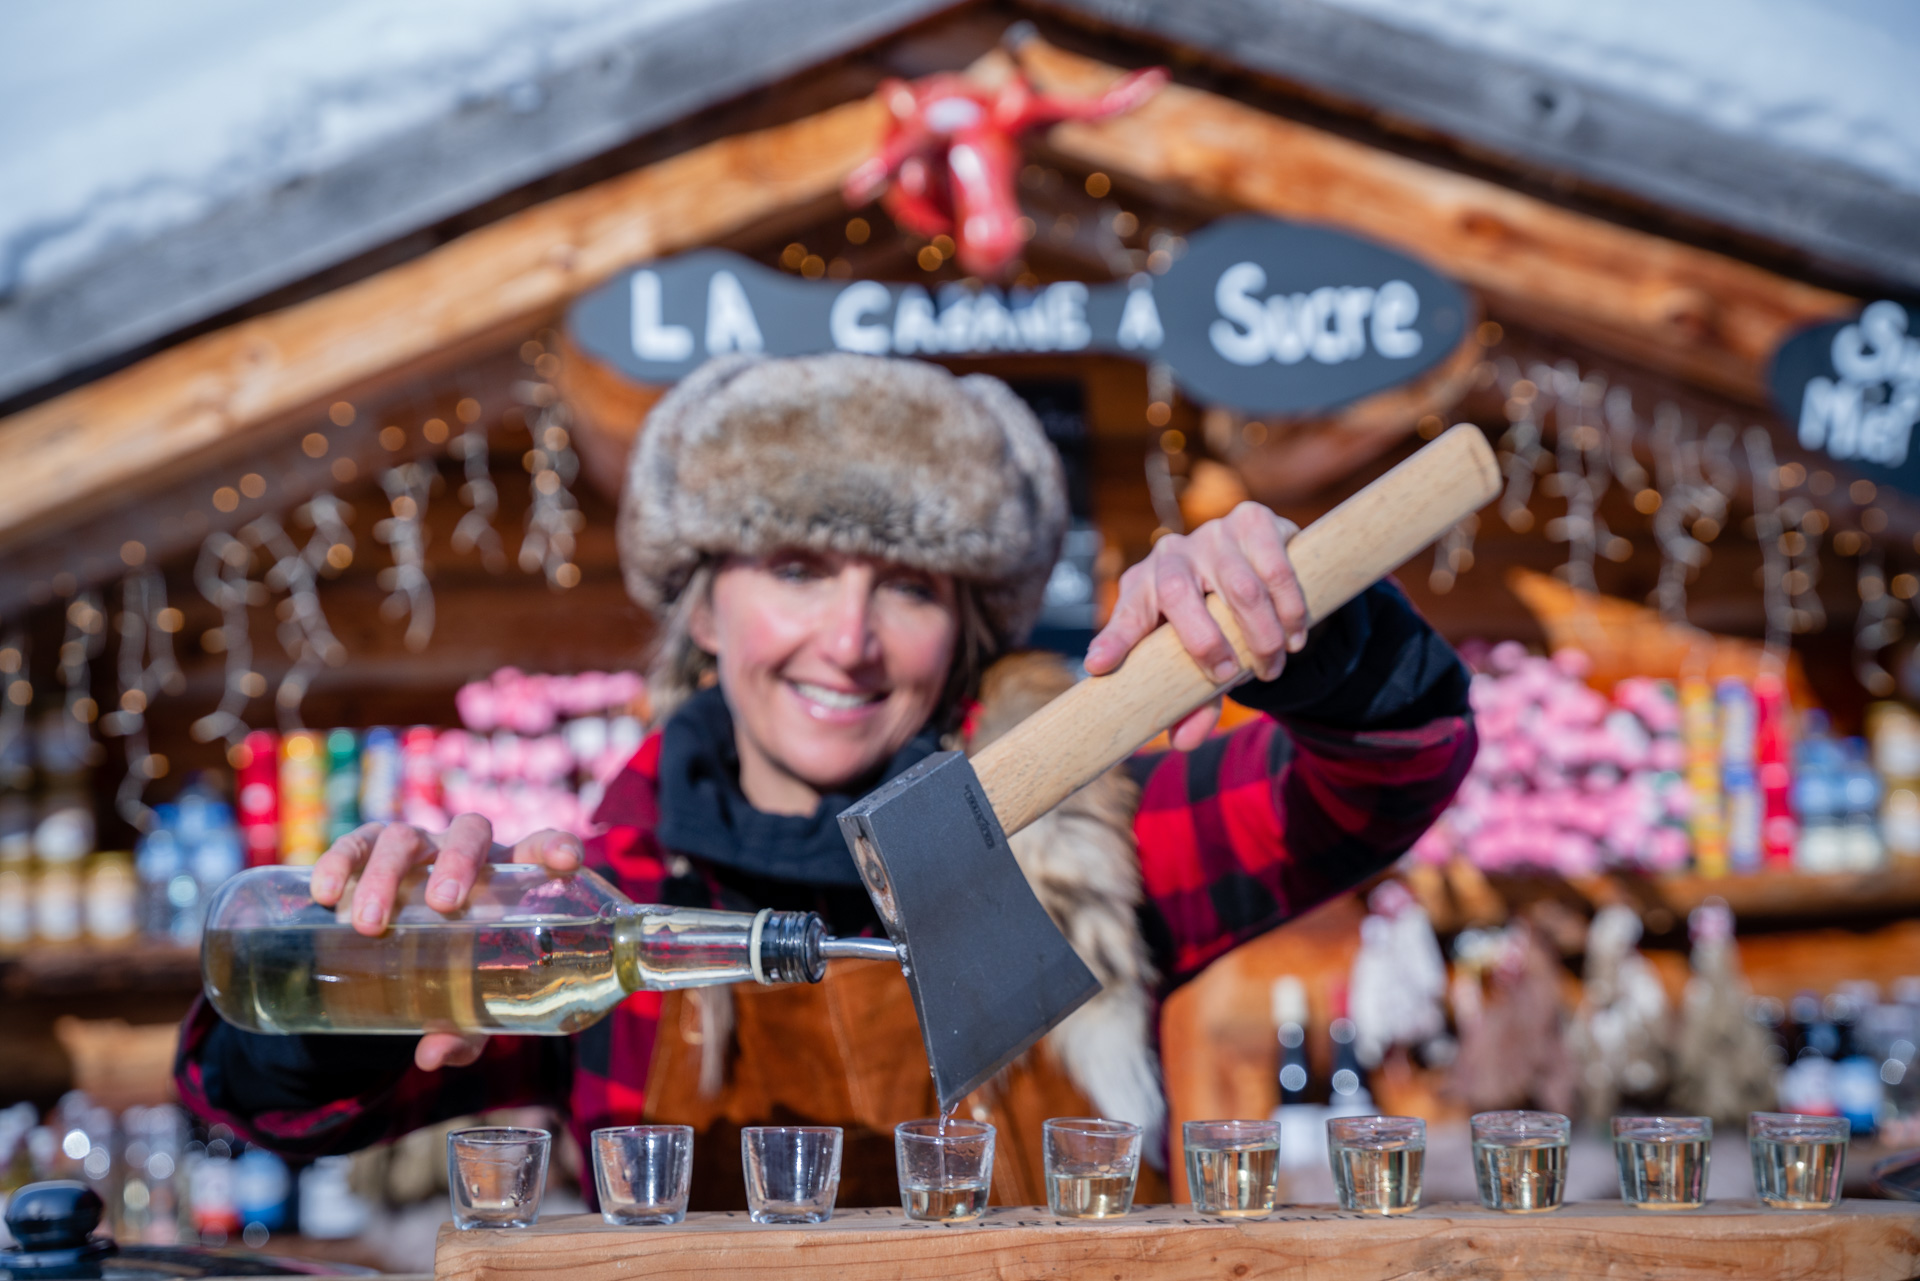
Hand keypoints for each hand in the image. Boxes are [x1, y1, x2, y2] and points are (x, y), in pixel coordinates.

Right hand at [309, 815, 583, 1070]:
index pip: (537, 849)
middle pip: (469, 833)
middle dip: (457, 862)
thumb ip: (462, 1033)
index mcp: (506, 880)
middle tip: (441, 904)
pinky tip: (326, 894)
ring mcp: (416, 848)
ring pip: (405, 837)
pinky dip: (339, 862)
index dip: (554, 846)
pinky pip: (355, 843)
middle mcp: (465, 854)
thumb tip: (431, 1056)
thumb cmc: (455, 976)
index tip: (567, 861)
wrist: (396, 953)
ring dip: (387, 875)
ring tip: (370, 924)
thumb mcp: (467, 1008)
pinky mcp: (368, 851)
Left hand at [1084, 501, 1305, 751]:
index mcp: (1143, 589)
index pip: (1124, 616)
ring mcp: (1210, 533)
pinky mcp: (1252, 519)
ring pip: (1237, 586)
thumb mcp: (1199, 663)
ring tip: (1272, 665)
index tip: (1099, 667)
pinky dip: (1288, 606)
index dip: (1112, 641)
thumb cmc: (1217, 624)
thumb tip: (1183, 744)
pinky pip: (1273, 564)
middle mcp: (1169, 555)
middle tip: (1226, 676)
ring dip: (1260, 634)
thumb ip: (1192, 701)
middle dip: (1203, 641)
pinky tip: (1294, 634)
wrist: (1260, 570)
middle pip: (1176, 593)